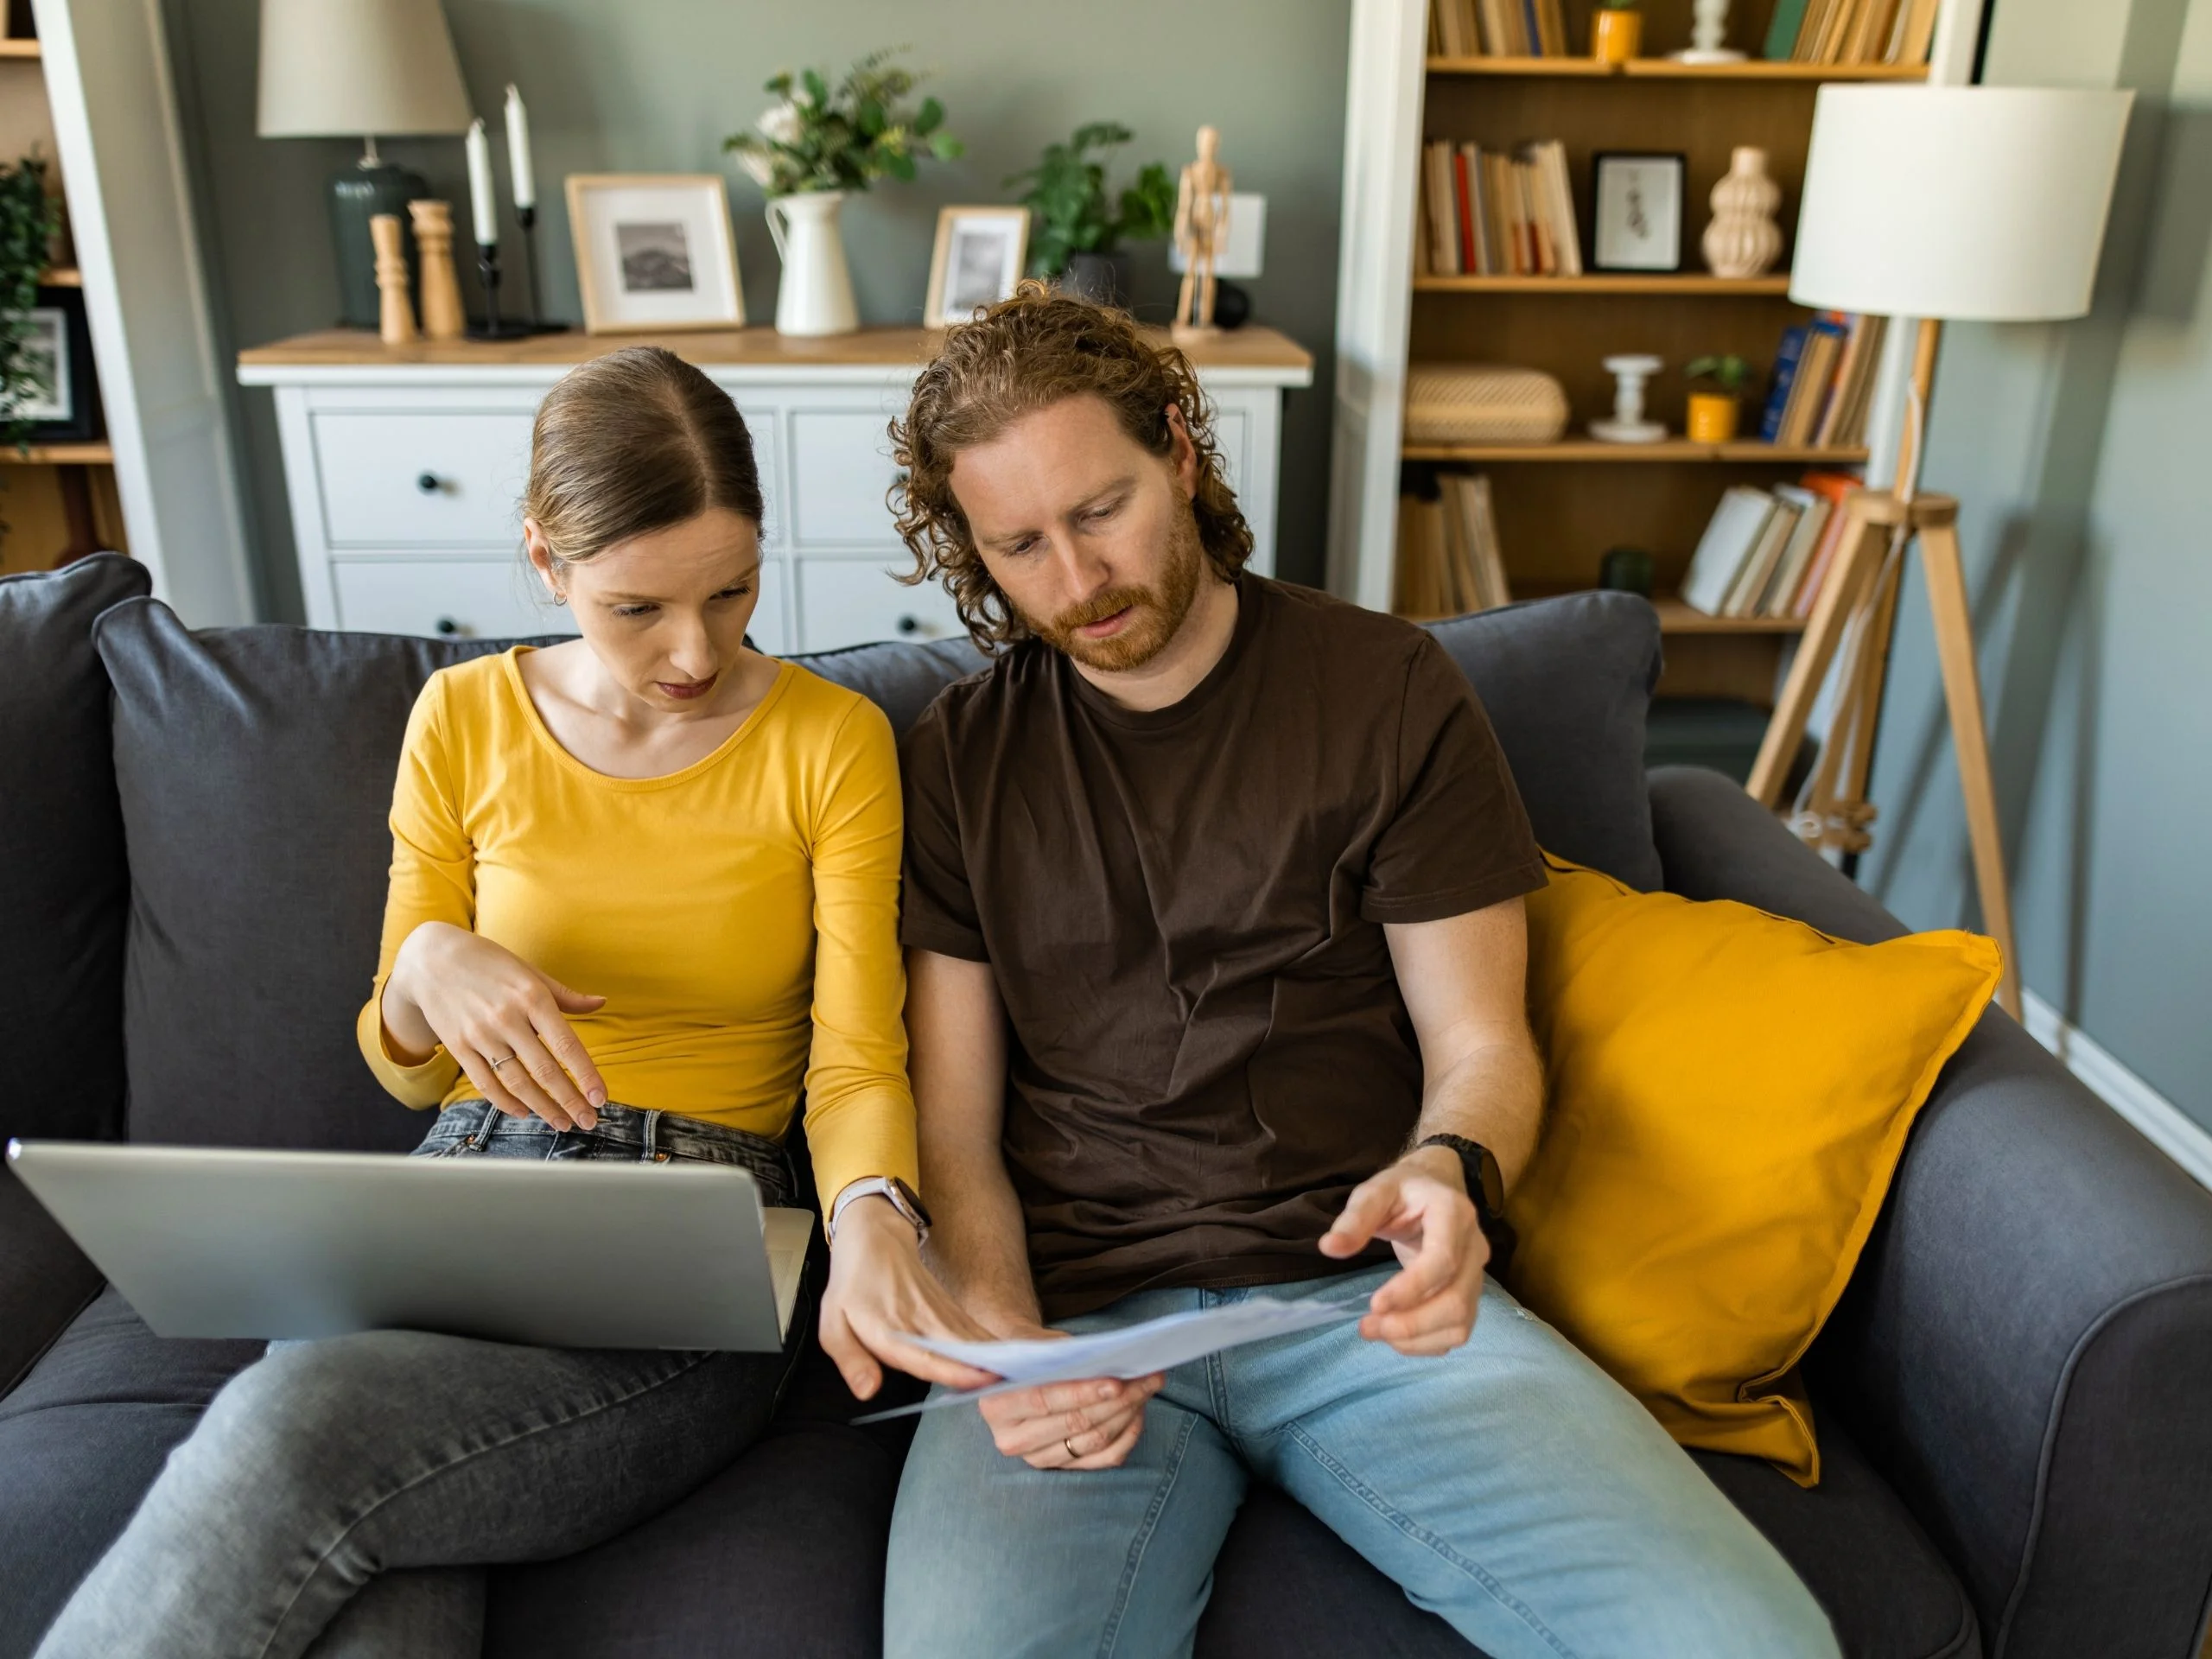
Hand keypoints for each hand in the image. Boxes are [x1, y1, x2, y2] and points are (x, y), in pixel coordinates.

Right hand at [383, 922, 607, 1130]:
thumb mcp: (530, 972)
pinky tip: (525, 1112)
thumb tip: (601, 1003)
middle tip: (588, 1121)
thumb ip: (565, 995)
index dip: (586, 1075)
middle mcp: (507, 1018)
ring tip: (563, 1122)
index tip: (601, 1098)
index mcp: (533, 997)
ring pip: (517, 1082)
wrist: (432, 959)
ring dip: (543, 1108)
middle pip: (544, 1070)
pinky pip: (485, 1083)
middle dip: (570, 1101)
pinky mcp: (459, 1047)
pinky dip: (506, 1102)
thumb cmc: (489, 963)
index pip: (567, 1045)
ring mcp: (481, 1035)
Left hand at [817, 1196, 1000, 1399]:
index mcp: (888, 1327)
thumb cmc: (853, 1285)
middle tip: (1013, 1386)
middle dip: (986, 1369)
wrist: (875, 1240)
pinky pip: (976, 1334)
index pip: (923, 1355)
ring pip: (973, 1340)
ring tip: (1022, 1380)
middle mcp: (920, 1321)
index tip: (979, 1379)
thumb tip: (867, 1392)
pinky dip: (995, 1349)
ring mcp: (940, 1313)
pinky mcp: (951, 1311)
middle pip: (958, 1349)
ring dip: (997, 1360)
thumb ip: (851, 1361)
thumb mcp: (832, 1326)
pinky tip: (1013, 1365)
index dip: (952, 1369)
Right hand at [977, 1354, 1163, 1471]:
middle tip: (1148, 1378)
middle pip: (1074, 1423)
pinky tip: (1140, 1410)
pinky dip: (1128, 1433)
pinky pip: (1105, 1458)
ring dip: (1128, 1412)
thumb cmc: (1028, 1353)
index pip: (1044, 1401)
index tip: (1116, 1382)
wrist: (1018, 1375)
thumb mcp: (1029, 1341)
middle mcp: (1012, 1440)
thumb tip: (1092, 1355)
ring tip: (1148, 1387)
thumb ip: (1049, 1347)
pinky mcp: (1063, 1468)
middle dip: (1117, 1399)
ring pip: (1095, 1440)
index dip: (1082, 1392)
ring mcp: (1038, 1458)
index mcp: (996, 1407)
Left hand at [1318, 1147, 1487, 1355]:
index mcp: (1454, 1214)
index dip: (1411, 1289)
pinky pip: (1457, 1329)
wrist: (1434, 1187)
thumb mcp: (1376, 1191)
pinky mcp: (1469, 1293)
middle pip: (1457, 1300)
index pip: (1443, 1261)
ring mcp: (1477, 1273)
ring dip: (1418, 1338)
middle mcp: (1474, 1247)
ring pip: (1460, 1321)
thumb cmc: (1403, 1190)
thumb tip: (1330, 1248)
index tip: (1374, 1305)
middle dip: (1412, 1324)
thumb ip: (1355, 1218)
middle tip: (1367, 1326)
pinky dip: (1427, 1342)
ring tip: (1377, 1332)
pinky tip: (1396, 1336)